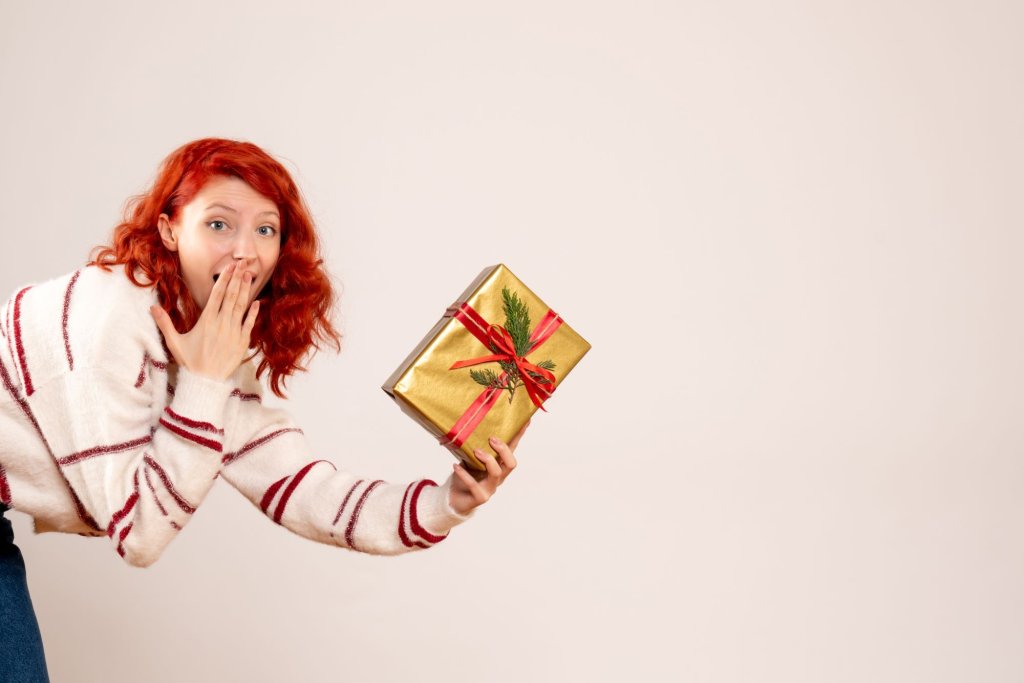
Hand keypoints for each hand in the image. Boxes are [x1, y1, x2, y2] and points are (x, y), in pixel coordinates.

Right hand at [149, 261, 259, 380]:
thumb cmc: (190, 361)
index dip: (224, 279)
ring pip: (241, 306)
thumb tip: (151, 307)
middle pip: (231, 296)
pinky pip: (249, 324)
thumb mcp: (175, 342)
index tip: (230, 267)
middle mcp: (222, 323)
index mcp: (207, 320)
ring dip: (246, 290)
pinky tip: (257, 302)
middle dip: (237, 278)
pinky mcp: (242, 342)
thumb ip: (164, 323)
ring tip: (250, 275)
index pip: (217, 294)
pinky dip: (253, 312)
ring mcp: (234, 332)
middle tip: (243, 264)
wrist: (206, 382)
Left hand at [449, 419, 529, 515]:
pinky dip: (464, 474)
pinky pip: (474, 485)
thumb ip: (474, 445)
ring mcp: (490, 488)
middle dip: (503, 450)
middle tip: (491, 439)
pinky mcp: (479, 497)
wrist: (453, 498)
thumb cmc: (465, 475)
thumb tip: (472, 423)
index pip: (512, 448)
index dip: (519, 436)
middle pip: (511, 464)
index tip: (526, 420)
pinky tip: (456, 466)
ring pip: (497, 473)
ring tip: (476, 451)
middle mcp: (498, 476)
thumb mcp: (470, 458)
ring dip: (488, 460)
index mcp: (499, 465)